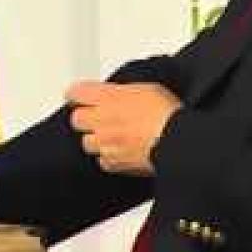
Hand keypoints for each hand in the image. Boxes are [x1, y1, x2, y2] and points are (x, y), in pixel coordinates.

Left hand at [66, 81, 181, 175]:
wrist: (176, 141)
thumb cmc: (166, 113)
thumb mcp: (145, 88)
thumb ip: (122, 92)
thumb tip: (117, 94)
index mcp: (107, 98)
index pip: (75, 92)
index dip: (77, 94)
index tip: (80, 96)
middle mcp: (101, 120)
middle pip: (76, 119)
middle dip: (85, 118)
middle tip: (98, 117)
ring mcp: (105, 143)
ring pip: (87, 142)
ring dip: (97, 139)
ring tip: (113, 136)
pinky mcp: (114, 163)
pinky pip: (103, 161)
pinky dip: (110, 157)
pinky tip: (122, 151)